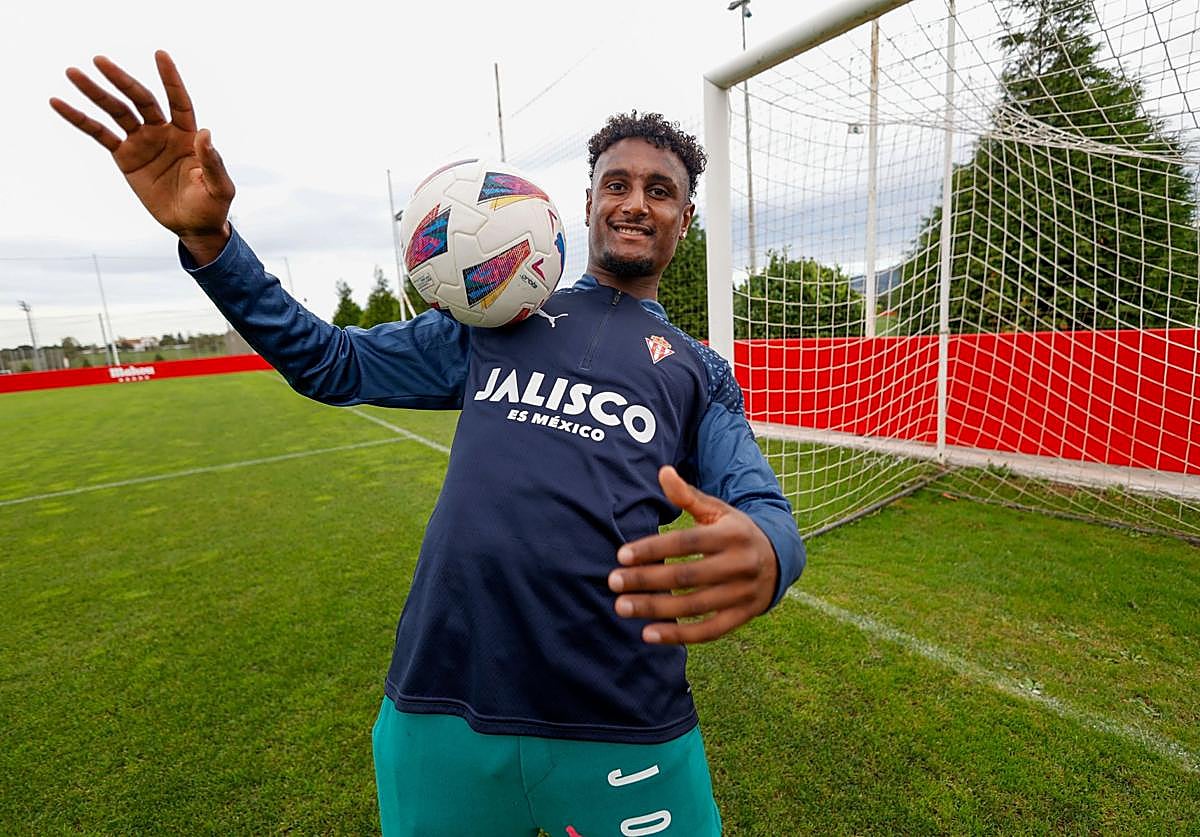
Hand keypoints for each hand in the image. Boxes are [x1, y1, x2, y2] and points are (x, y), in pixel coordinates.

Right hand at [49, 51, 234, 262]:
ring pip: (116, 111)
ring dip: (95, 92)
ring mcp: (142, 142)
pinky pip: (99, 134)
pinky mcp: (125, 157)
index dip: (171, 79)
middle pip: (141, 99)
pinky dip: (80, 119)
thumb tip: (204, 133)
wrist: (192, 226)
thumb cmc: (211, 205)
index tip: (160, 55)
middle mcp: (163, 132)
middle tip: (100, 60)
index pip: (179, 101)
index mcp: (187, 135)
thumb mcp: (219, 187)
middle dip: (122, 80)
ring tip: (72, 72)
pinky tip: (59, 102)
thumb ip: (212, 162)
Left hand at [608, 465, 778, 644]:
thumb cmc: (736, 531)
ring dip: (655, 608)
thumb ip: (688, 496)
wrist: (780, 558)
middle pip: (687, 576)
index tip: (621, 555)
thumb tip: (662, 472)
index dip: (653, 549)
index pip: (686, 543)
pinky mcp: (743, 616)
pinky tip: (648, 633)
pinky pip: (709, 630)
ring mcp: (743, 593)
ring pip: (694, 606)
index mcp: (732, 534)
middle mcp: (740, 564)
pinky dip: (678, 635)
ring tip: (622, 607)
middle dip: (646, 580)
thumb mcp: (718, 510)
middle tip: (613, 582)